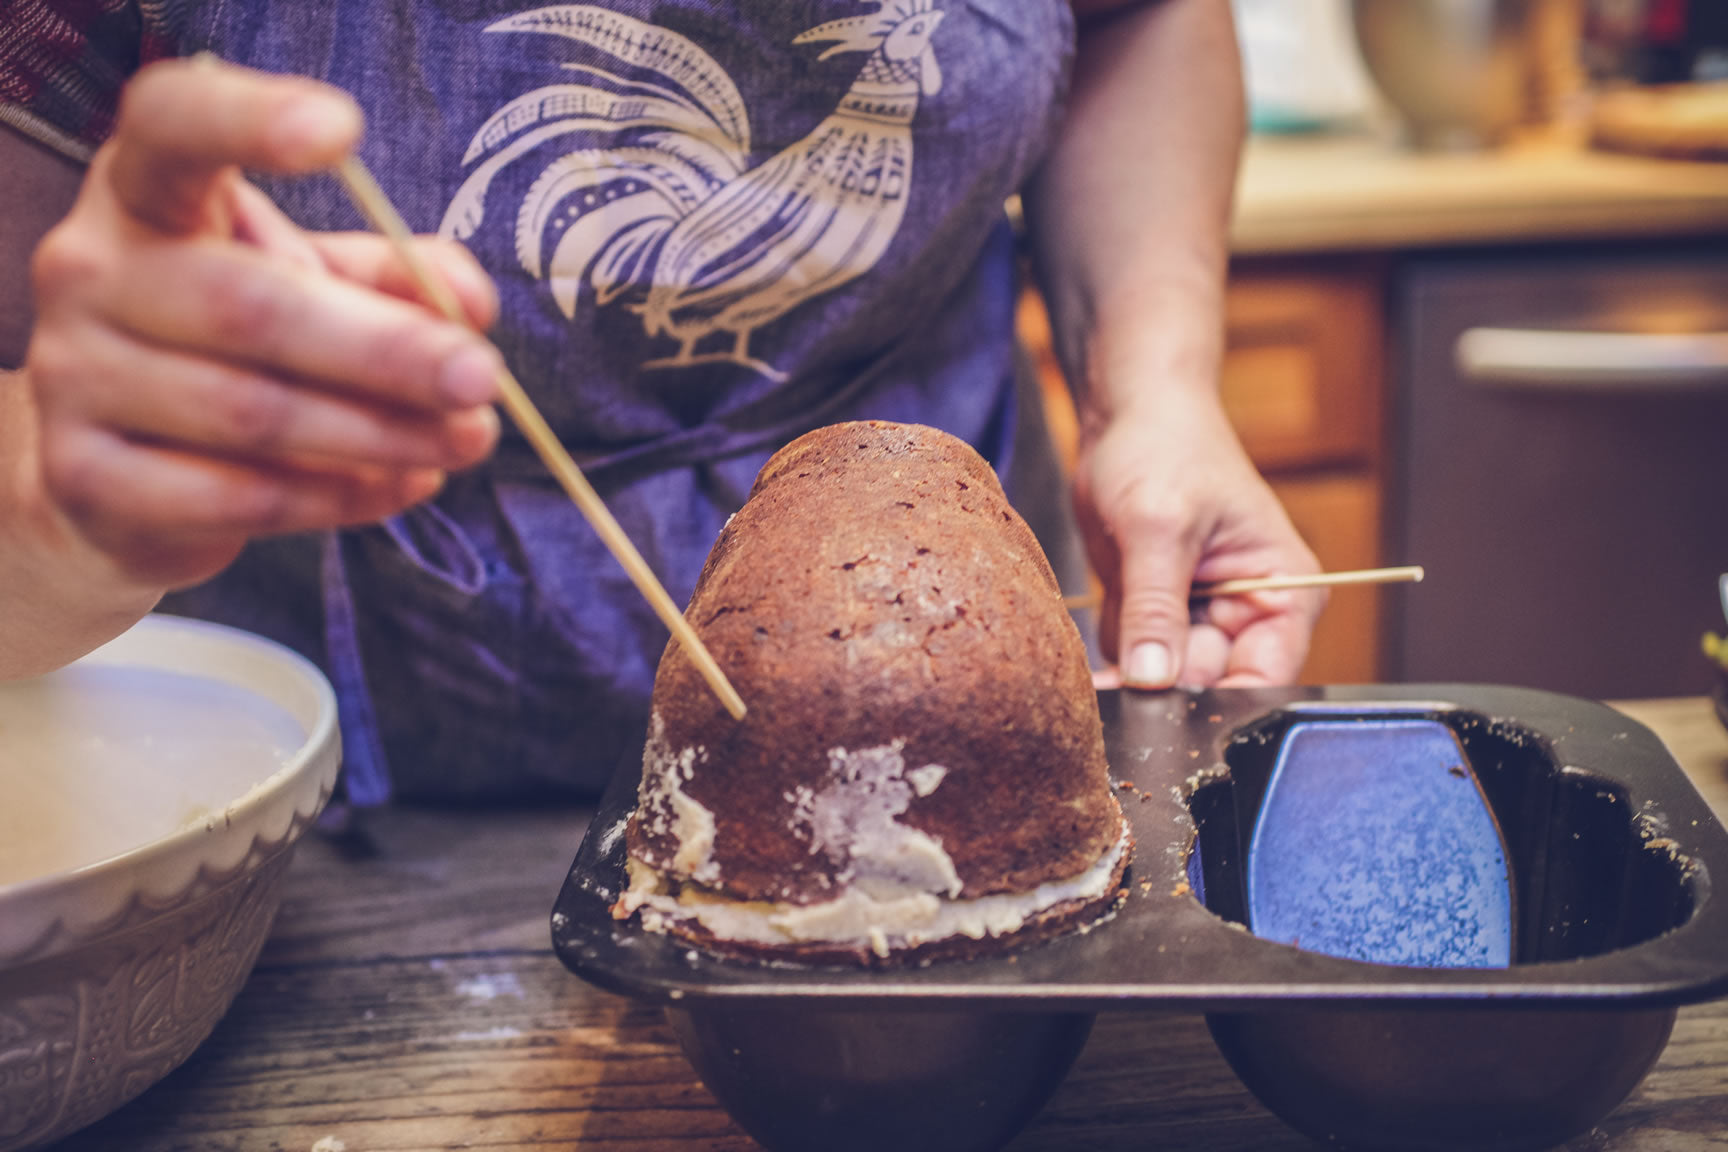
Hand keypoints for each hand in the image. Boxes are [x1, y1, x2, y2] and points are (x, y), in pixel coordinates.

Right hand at [25, 58, 502, 588]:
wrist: (128, 473)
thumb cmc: (243, 349)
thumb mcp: (322, 287)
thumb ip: (398, 277)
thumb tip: (472, 303)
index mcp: (145, 192)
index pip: (170, 124)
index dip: (247, 120)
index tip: (343, 129)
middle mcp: (90, 270)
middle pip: (249, 305)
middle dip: (385, 349)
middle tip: (480, 376)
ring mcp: (75, 376)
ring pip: (254, 412)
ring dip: (383, 433)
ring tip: (468, 438)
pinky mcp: (90, 478)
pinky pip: (239, 496)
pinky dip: (339, 497)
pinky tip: (403, 484)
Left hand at [1073, 388, 1322, 689]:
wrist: (1128, 415)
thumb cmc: (1164, 448)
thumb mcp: (1158, 526)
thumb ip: (1155, 607)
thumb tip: (1152, 680)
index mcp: (1285, 592)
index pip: (1267, 678)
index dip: (1218, 698)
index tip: (1165, 701)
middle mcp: (1249, 614)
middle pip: (1212, 686)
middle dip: (1165, 679)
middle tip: (1124, 659)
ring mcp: (1201, 617)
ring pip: (1165, 677)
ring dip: (1133, 658)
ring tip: (1122, 598)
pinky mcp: (1158, 613)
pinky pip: (1134, 656)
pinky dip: (1116, 640)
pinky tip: (1109, 597)